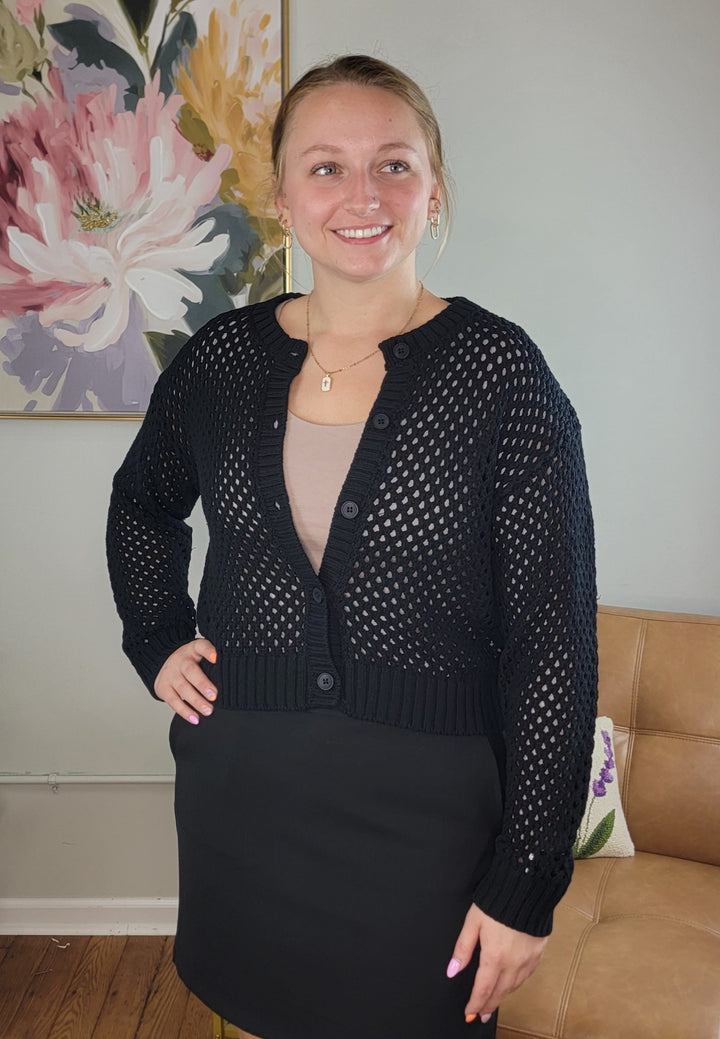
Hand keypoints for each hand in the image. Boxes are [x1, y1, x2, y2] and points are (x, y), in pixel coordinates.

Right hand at [154, 638, 217, 724]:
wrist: (165, 664)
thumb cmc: (193, 662)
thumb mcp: (201, 656)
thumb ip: (215, 663)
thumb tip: (237, 678)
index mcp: (193, 649)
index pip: (201, 646)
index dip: (208, 651)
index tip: (217, 658)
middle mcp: (180, 660)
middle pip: (190, 670)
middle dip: (202, 684)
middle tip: (214, 695)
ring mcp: (170, 674)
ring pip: (182, 687)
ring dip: (196, 701)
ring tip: (208, 711)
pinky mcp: (163, 687)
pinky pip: (173, 701)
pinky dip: (184, 711)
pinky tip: (195, 718)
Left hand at [446, 903, 546, 1023]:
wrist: (527, 887)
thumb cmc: (496, 901)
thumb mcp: (473, 922)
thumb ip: (463, 948)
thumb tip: (452, 971)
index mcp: (494, 957)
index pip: (483, 989)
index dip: (475, 1003)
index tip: (469, 1013)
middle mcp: (513, 963)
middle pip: (499, 992)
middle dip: (489, 1005)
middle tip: (481, 1015)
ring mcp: (528, 960)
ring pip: (514, 986)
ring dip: (503, 995)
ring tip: (494, 1001)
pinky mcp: (538, 953)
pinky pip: (527, 975)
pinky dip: (517, 983)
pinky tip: (512, 983)